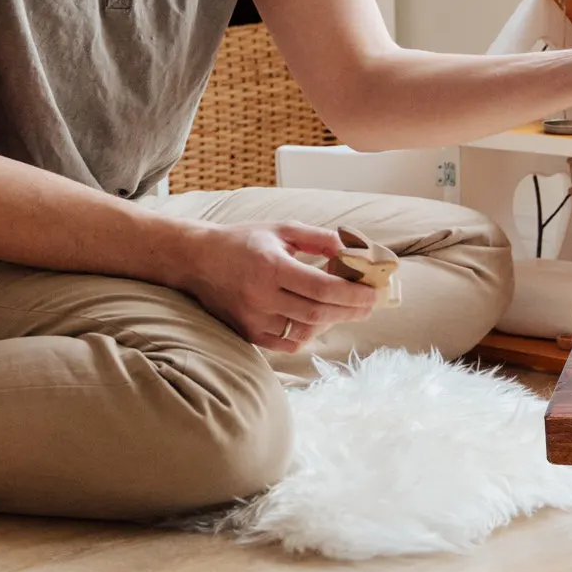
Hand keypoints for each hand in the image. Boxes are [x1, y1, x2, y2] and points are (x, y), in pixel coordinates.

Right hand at [180, 222, 377, 351]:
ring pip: (305, 330)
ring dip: (331, 322)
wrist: (198, 260)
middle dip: (350, 310)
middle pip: (318, 313)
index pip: (322, 287)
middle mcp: (261, 296)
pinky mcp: (248, 334)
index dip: (352, 293)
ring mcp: (253, 319)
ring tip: (344, 309)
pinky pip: (287, 342)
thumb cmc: (244, 241)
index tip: (373, 292)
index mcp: (272, 266)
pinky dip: (307, 333)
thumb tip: (353, 249)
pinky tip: (316, 319)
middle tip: (369, 305)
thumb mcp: (282, 229)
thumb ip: (319, 238)